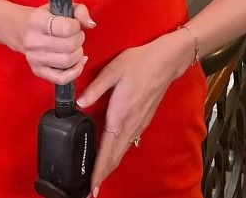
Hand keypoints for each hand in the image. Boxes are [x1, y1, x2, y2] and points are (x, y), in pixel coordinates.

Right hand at [19, 3, 95, 85]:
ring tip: (75, 46)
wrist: (20, 28)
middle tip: (77, 35)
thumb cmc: (45, 16)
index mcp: (37, 21)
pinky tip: (79, 62)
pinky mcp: (37, 71)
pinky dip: (75, 71)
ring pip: (67, 61)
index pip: (66, 28)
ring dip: (78, 53)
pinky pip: (61, 78)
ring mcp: (34, 58)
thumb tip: (91, 24)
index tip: (75, 24)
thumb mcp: (60, 6)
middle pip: (69, 46)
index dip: (77, 26)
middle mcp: (33, 41)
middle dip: (79, 39)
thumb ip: (79, 11)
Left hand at [76, 29, 192, 196]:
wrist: (166, 61)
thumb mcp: (113, 70)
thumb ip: (95, 88)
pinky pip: (128, 143)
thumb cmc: (138, 63)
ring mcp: (139, 124)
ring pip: (122, 152)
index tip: (91, 187)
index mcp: (120, 115)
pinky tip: (113, 155)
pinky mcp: (144, 120)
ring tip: (98, 178)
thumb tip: (79, 103)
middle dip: (103, 175)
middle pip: (115, 157)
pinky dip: (118, 155)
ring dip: (110, 166)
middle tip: (90, 191)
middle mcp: (130, 124)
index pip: (107, 150)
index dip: (99, 170)